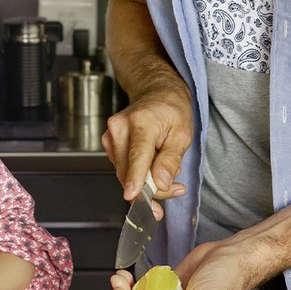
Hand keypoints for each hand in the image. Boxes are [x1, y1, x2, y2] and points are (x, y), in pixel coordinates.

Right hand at [101, 84, 191, 216]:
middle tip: (176, 189)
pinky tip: (151, 165)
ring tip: (165, 172)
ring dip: (145, 183)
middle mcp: (120, 128)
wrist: (157, 94)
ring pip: (124, 174)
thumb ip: (171, 160)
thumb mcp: (182, 134)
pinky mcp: (108, 144)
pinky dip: (137, 174)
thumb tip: (161, 183)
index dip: (135, 178)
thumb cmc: (171, 111)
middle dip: (151, 189)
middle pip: (129, 171)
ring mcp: (110, 136)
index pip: (136, 155)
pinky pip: (122, 168)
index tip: (132, 195)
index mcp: (141, 122)